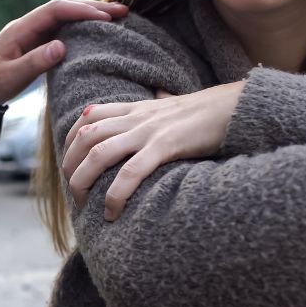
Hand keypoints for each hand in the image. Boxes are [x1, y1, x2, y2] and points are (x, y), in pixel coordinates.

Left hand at [0, 0, 128, 103]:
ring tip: (118, 18)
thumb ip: (34, 62)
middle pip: (65, 9)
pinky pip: (64, 31)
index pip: (55, 11)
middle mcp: (29, 26)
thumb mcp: (10, 76)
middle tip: (122, 12)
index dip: (80, 10)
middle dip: (93, 8)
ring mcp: (34, 34)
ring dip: (91, 15)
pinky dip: (83, 28)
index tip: (103, 16)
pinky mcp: (37, 44)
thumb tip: (61, 47)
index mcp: (21, 28)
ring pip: (66, 18)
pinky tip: (100, 33)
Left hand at [62, 82, 245, 220]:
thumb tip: (159, 94)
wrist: (237, 106)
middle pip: (85, 136)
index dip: (70, 140)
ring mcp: (149, 131)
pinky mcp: (165, 146)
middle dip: (70, 166)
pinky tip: (111, 212)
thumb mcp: (174, 106)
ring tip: (82, 205)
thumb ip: (159, 103)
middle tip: (73, 192)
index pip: (88, 116)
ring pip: (99, 154)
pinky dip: (115, 194)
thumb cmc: (208, 112)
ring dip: (82, 181)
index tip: (68, 162)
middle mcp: (136, 118)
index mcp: (136, 108)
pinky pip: (130, 172)